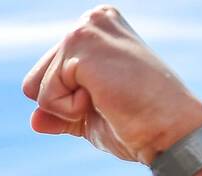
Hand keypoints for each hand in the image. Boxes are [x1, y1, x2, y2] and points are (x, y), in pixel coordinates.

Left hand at [22, 5, 201, 165]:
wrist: (167, 131)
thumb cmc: (137, 123)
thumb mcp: (88, 117)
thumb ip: (58, 113)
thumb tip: (33, 120)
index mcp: (95, 30)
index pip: (45, 77)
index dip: (66, 103)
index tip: (106, 100)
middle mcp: (91, 20)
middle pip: (34, 81)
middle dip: (61, 105)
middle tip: (105, 102)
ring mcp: (86, 28)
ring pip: (37, 88)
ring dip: (66, 108)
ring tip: (106, 99)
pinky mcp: (81, 44)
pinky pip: (46, 95)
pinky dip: (70, 110)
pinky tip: (103, 99)